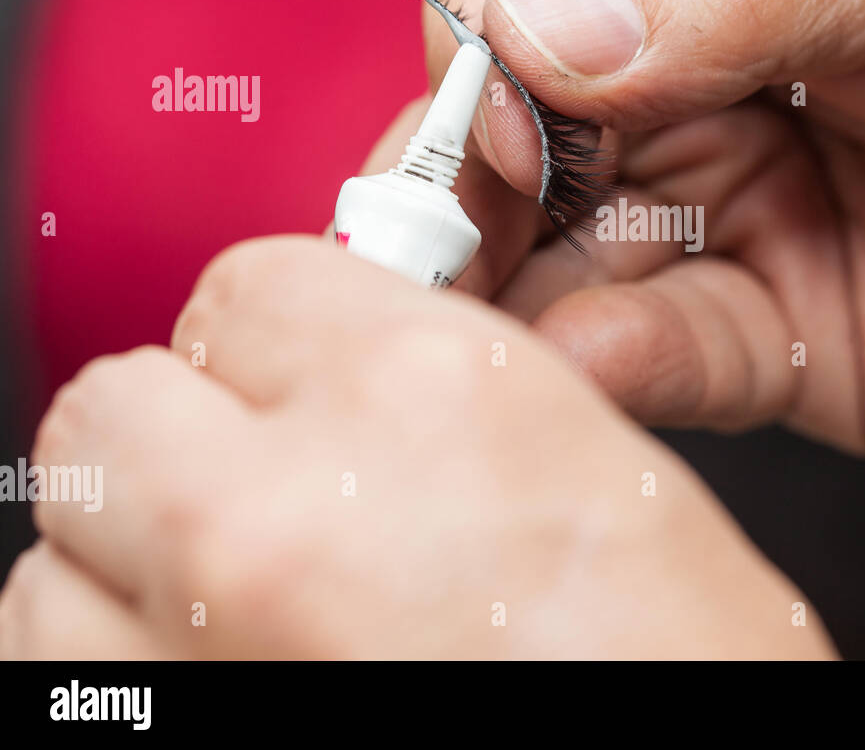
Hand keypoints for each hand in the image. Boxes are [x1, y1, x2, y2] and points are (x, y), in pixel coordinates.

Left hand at [0, 237, 830, 658]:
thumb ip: (424, 383)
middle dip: (183, 427)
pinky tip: (224, 657)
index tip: (294, 372)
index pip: (245, 285)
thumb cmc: (678, 656)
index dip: (274, 334)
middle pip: (118, 403)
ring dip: (137, 554)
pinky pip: (59, 662)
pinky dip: (124, 654)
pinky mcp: (169, 740)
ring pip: (62, 547)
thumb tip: (321, 369)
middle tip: (259, 469)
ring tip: (243, 590)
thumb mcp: (587, 460)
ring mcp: (205, 648)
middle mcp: (287, 513)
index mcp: (426, 398)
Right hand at [359, 0, 864, 451]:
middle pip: (516, 124)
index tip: (507, 117)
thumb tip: (538, 30)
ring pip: (565, 249)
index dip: (490, 45)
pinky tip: (602, 351)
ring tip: (496, 320)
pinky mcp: (766, 314)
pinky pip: (661, 344)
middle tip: (435, 249)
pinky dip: (622, 357)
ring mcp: (718, 189)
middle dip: (474, 189)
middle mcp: (686, 51)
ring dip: (525, 290)